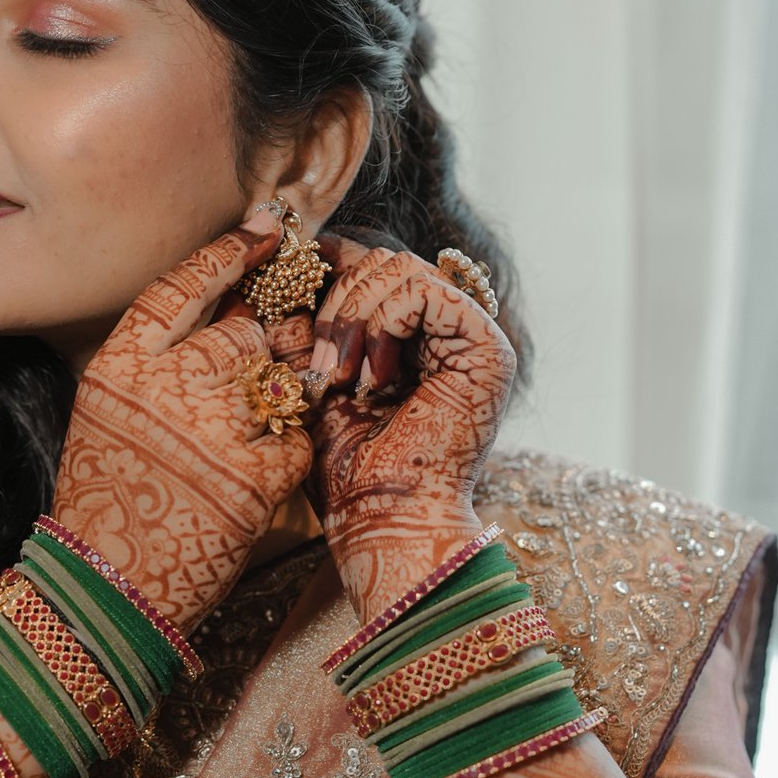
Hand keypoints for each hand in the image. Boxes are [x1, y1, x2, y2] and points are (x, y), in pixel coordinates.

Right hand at [50, 213, 314, 631]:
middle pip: (243, 332)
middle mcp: (163, 388)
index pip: (182, 286)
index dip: (227, 254)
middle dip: (263, 348)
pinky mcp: (250, 476)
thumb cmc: (110, 502)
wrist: (108, 590)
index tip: (265, 230)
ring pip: (278, 378)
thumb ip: (158, 363)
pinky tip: (267, 469)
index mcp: (120, 367)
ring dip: (284, 395)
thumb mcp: (112, 415)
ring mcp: (209, 430)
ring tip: (264, 420)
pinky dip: (291, 451)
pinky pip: (297, 437)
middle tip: (267, 368)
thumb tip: (231, 312)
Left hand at [273, 234, 516, 624]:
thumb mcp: (315, 379)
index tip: (290, 282)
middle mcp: (450, 332)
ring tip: (342, 378)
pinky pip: (425, 289)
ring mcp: (474, 338)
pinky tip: (374, 378)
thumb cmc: (345, 469)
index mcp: (416, 337)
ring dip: (354, 317)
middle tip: (321, 366)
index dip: (332, 262)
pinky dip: (383, 323)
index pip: (375, 264)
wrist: (380, 521)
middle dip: (337, 301)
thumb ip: (312, 322)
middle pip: (386, 259)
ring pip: (402, 268)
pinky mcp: (488, 349)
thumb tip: (289, 256)